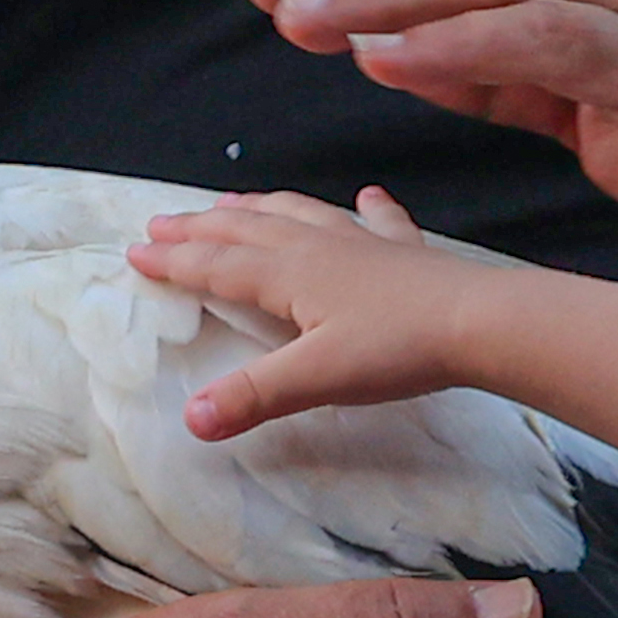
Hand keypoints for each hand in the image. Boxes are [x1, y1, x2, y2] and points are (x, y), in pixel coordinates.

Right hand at [129, 185, 507, 439]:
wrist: (481, 321)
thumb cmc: (398, 348)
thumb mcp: (317, 377)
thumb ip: (254, 396)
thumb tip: (191, 419)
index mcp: (289, 274)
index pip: (218, 265)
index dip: (175, 261)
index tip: (136, 254)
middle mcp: (319, 247)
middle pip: (247, 229)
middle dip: (201, 227)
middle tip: (163, 222)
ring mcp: (363, 243)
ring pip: (298, 214)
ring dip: (260, 207)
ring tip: (233, 202)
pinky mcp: (405, 251)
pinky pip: (377, 220)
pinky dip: (366, 208)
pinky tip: (367, 197)